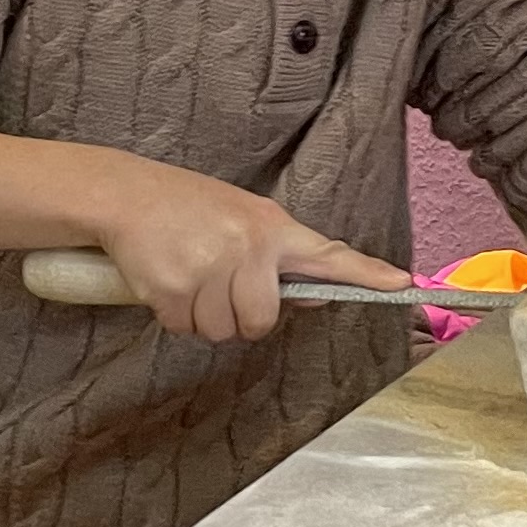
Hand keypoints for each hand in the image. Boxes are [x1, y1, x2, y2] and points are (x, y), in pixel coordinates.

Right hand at [97, 167, 406, 343]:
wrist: (125, 194)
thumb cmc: (186, 208)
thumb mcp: (241, 218)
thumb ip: (279, 257)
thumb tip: (318, 293)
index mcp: (271, 227)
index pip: (327, 255)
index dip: (365, 274)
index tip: (401, 284)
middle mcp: (248, 246)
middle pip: (261, 321)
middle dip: (236, 315)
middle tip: (214, 283)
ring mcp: (212, 267)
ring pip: (222, 332)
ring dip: (202, 316)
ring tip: (187, 274)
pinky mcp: (176, 288)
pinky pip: (185, 328)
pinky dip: (173, 314)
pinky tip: (166, 280)